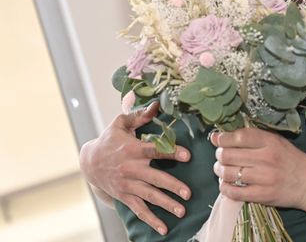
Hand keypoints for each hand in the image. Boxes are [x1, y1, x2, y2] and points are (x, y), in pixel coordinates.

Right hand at [79, 102, 191, 234]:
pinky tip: (164, 229)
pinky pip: (139, 210)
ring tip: (182, 211)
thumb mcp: (121, 123)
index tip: (187, 156)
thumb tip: (158, 103)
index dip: (171, 152)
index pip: (155, 151)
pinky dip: (151, 220)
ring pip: (149, 196)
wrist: (89, 162)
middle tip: (188, 193)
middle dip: (172, 186)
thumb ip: (140, 115)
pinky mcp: (125, 196)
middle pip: (154, 178)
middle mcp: (131, 169)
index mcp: (133, 149)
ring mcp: (128, 184)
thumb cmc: (110, 139)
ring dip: (166, 204)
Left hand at [211, 128, 305, 213]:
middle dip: (219, 155)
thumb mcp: (277, 142)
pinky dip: (224, 187)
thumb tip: (223, 136)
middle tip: (221, 156)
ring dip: (220, 171)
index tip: (217, 139)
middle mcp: (267, 158)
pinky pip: (233, 192)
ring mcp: (264, 178)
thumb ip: (254, 137)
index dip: (222, 138)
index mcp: (271, 142)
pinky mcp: (262, 195)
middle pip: (228, 155)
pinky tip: (227, 184)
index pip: (239, 137)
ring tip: (222, 169)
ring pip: (228, 173)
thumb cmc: (291, 160)